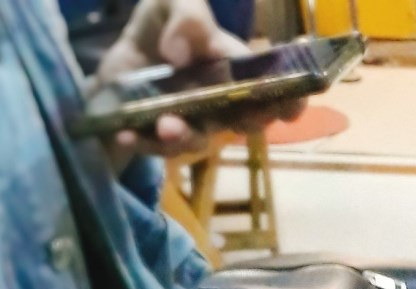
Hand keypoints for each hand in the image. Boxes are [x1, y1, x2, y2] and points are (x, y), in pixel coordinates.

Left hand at [97, 0, 301, 164]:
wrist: (124, 54)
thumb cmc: (163, 23)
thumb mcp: (173, 1)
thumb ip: (188, 16)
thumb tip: (179, 56)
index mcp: (235, 67)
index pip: (271, 85)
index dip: (287, 98)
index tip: (290, 106)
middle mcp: (222, 101)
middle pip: (243, 120)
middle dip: (243, 123)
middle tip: (239, 121)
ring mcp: (193, 122)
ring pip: (199, 138)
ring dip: (184, 136)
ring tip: (164, 126)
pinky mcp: (161, 136)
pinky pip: (156, 147)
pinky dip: (141, 142)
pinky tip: (124, 134)